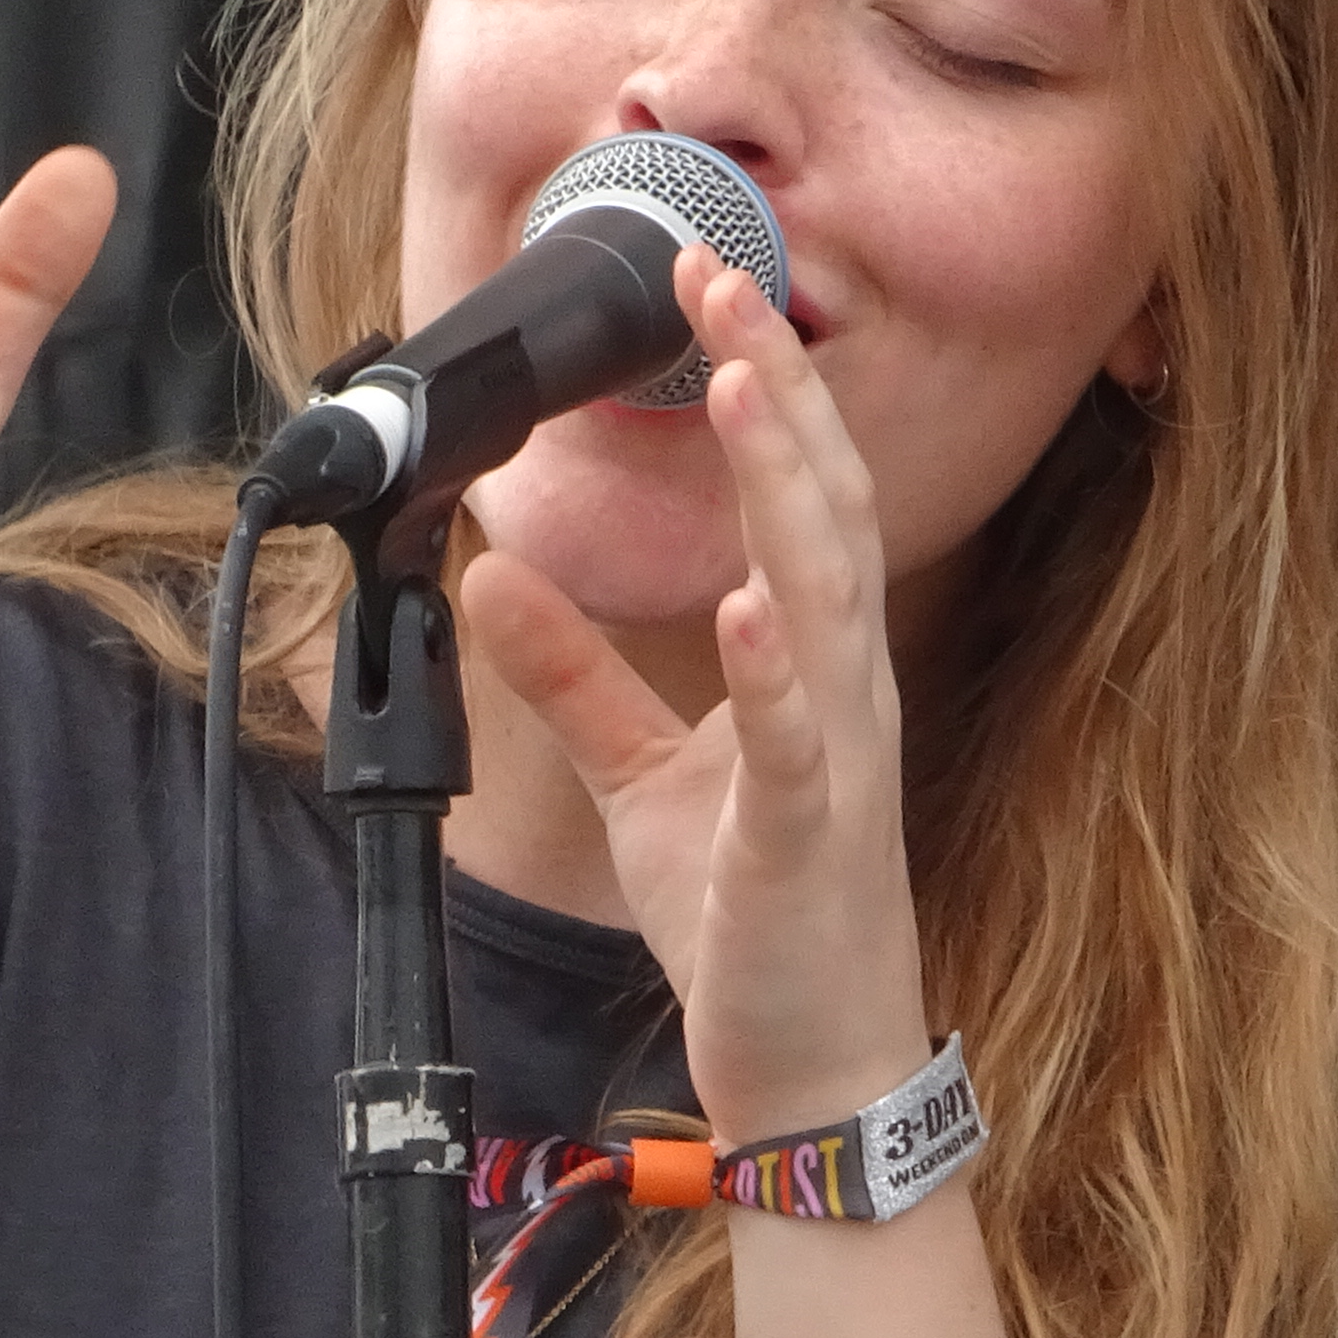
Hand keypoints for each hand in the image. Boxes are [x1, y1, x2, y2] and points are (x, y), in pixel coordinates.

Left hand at [463, 251, 934, 1141]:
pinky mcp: (810, 840)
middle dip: (776, 385)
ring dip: (785, 485)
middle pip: (825, 505)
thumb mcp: (643, 775)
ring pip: (826, 594)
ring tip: (744, 384)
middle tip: (720, 272)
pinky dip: (776, 670)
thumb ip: (574, 673)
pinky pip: (798, 744)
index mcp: (812, 663)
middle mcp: (843, 689)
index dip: (757, 383)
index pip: (796, 492)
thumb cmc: (751, 917)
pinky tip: (748, 603)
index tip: (702, 285)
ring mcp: (837, 760)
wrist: (814, 1065)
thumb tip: (494, 574)